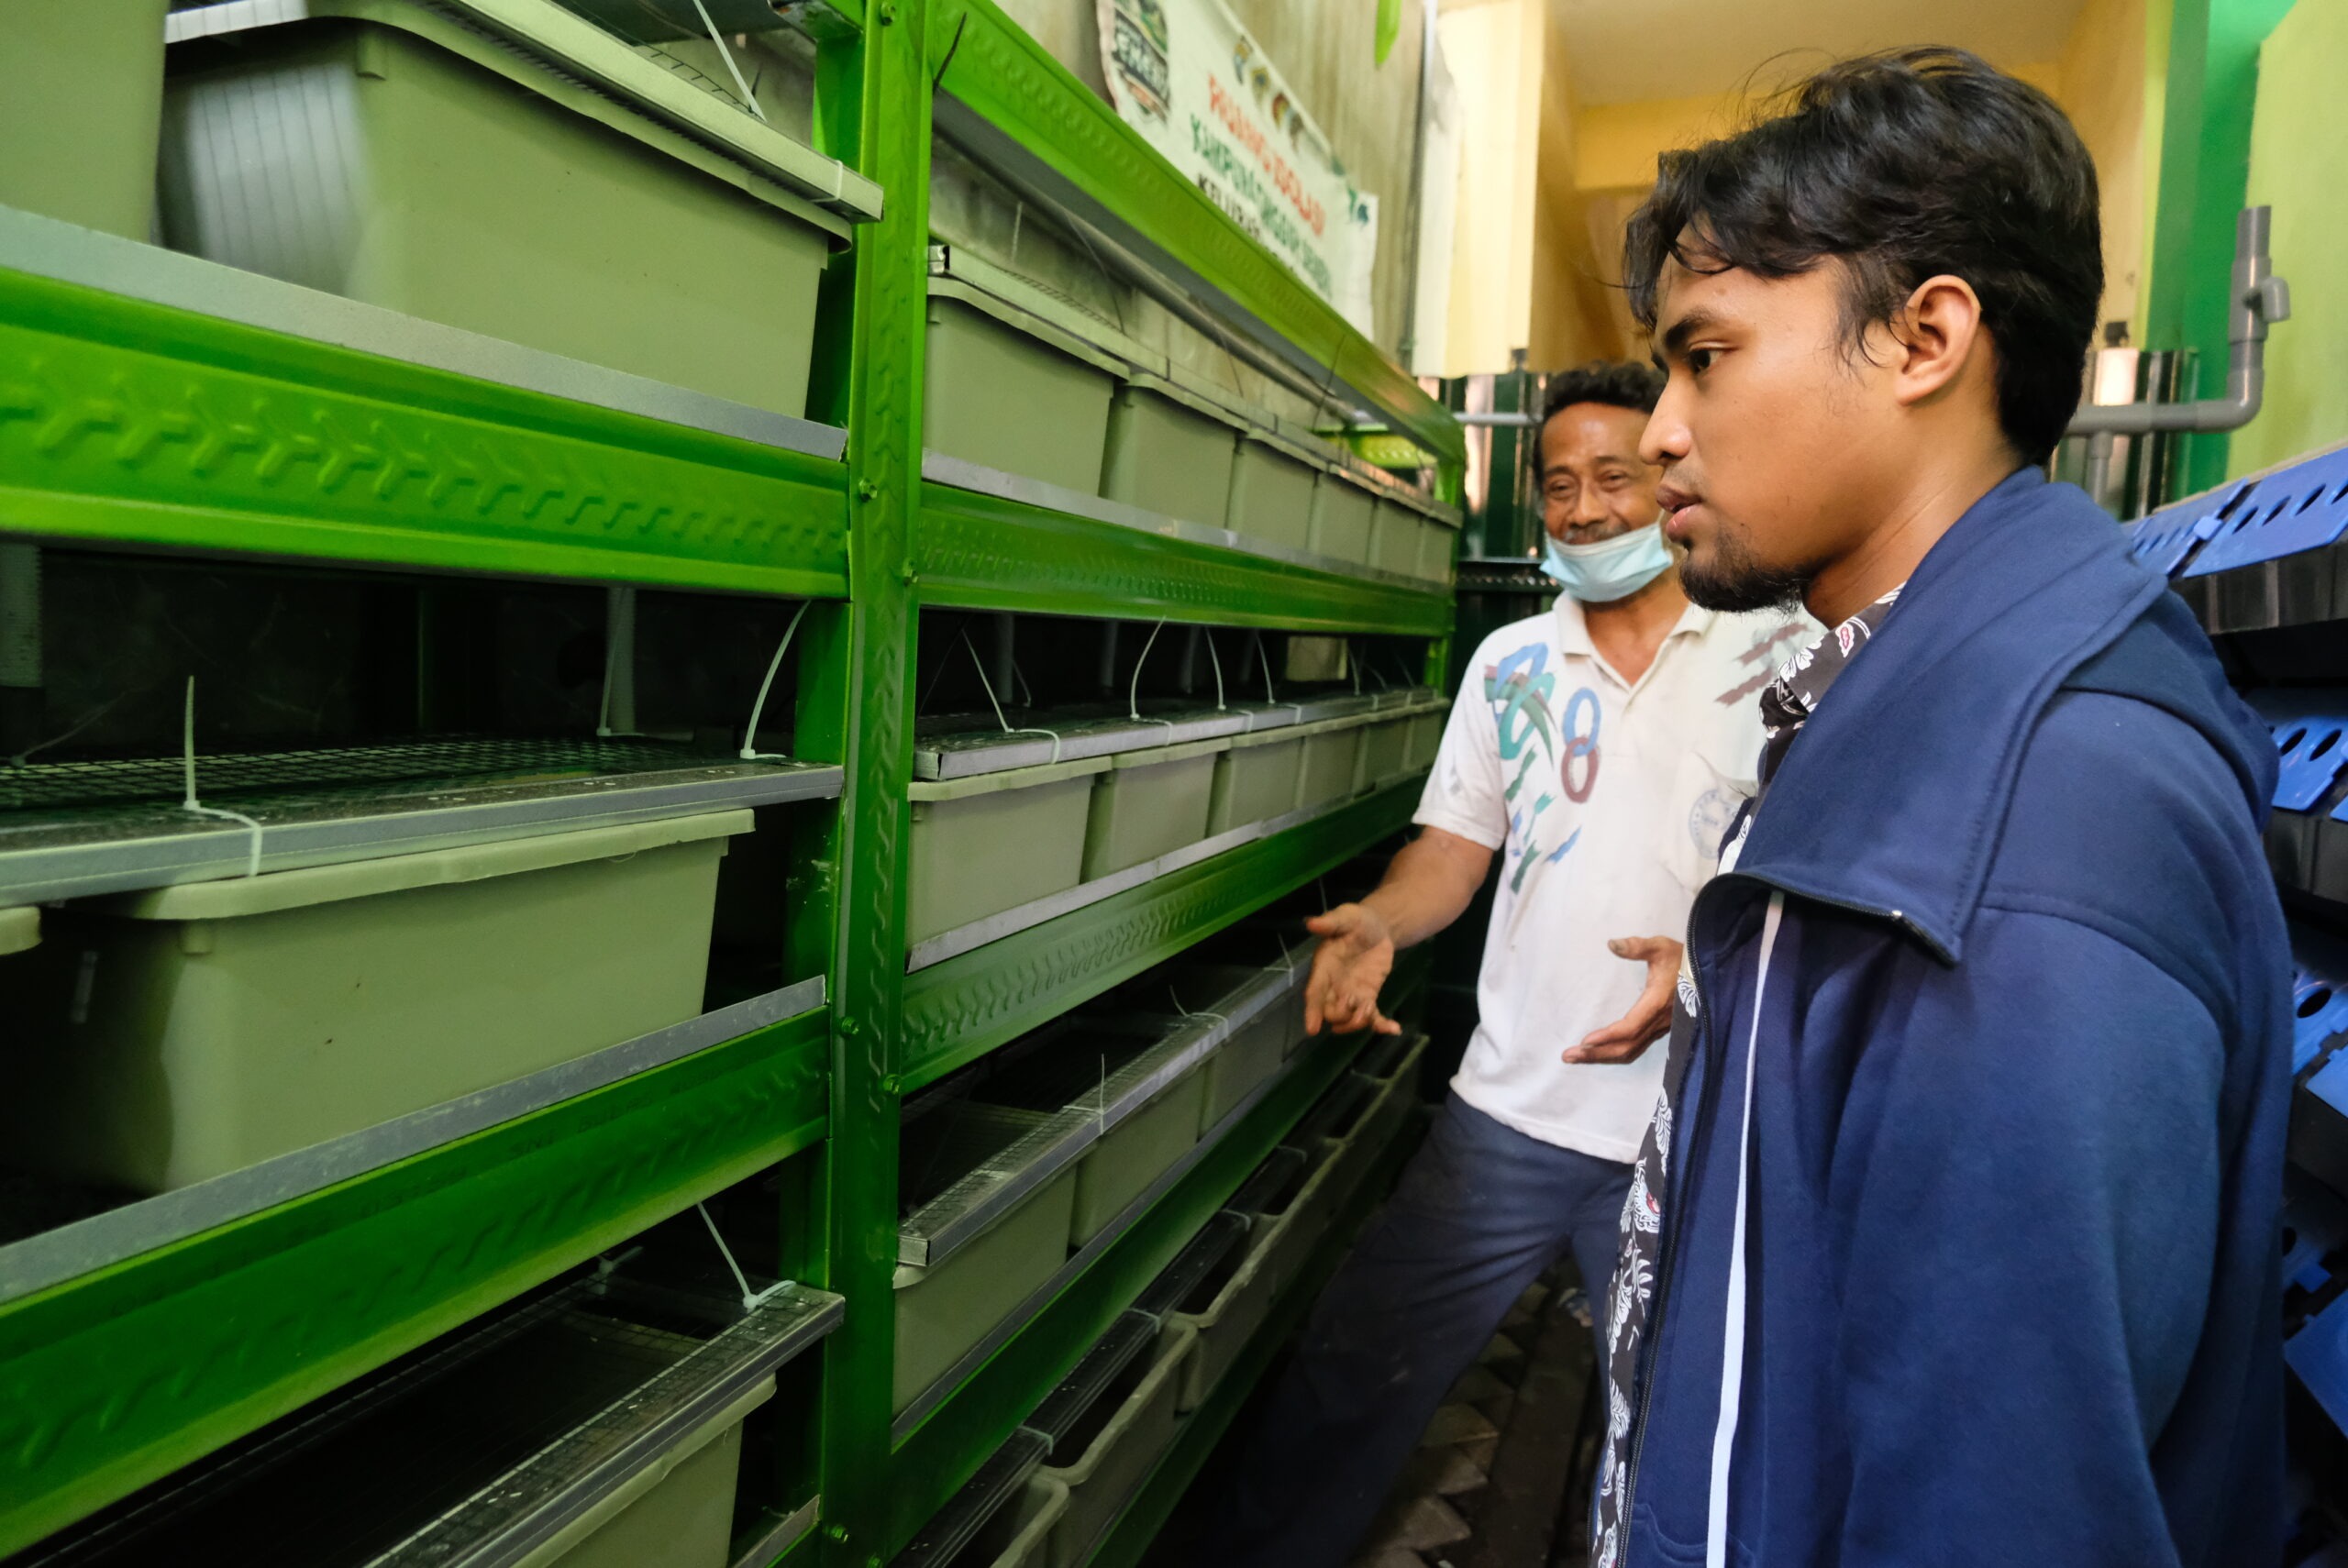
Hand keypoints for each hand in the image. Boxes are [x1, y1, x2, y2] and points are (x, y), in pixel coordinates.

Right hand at [1303, 903, 1403, 1036]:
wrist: (1377, 928)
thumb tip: (1311, 923)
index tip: (1312, 1030)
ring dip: (1359, 1022)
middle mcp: (1333, 985)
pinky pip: (1372, 1017)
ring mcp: (1351, 993)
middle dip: (1342, 1017)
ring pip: (1349, 1019)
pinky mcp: (1367, 997)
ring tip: (1372, 1009)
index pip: (1314, 992)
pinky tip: (1395, 1028)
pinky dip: (1381, 1025)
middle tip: (1360, 1005)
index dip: (1312, 1011)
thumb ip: (1330, 922)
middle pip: (1330, 1012)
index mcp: (1324, 967)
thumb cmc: (1357, 921)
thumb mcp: (1345, 916)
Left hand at [1561, 936, 1682, 1064]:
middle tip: (1568, 1056)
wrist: (1708, 975)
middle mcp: (1658, 1022)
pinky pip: (1635, 1048)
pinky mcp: (1658, 1031)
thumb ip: (1637, 946)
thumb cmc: (1682, 960)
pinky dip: (1615, 1054)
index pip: (1631, 1027)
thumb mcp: (1661, 947)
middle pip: (1626, 1047)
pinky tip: (1599, 1053)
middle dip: (1597, 1054)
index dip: (1608, 1036)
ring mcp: (1659, 1029)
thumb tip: (1612, 944)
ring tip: (1576, 1058)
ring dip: (1603, 1057)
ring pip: (1630, 1051)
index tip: (1585, 1041)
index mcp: (1656, 1003)